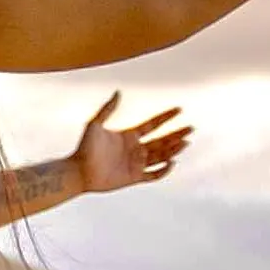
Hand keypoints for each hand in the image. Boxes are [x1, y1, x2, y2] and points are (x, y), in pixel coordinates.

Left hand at [73, 94, 190, 194]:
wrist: (78, 171)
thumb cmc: (84, 148)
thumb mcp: (95, 124)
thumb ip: (108, 109)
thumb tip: (118, 92)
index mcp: (128, 135)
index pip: (153, 124)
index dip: (166, 117)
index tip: (179, 109)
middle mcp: (135, 149)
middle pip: (162, 140)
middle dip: (176, 134)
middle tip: (191, 128)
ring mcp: (136, 163)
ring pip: (161, 155)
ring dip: (173, 149)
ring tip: (185, 142)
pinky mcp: (134, 177)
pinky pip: (154, 175)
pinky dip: (164, 170)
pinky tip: (172, 162)